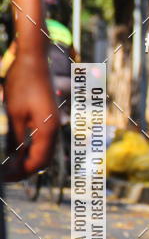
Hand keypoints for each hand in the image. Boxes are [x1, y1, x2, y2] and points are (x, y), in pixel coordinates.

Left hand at [3, 51, 58, 180]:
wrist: (33, 60)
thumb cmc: (22, 84)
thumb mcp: (14, 114)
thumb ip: (16, 138)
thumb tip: (13, 159)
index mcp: (47, 130)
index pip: (36, 162)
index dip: (20, 173)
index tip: (4, 178)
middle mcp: (54, 129)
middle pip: (43, 160)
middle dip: (25, 170)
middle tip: (6, 175)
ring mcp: (53, 123)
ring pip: (43, 151)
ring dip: (27, 160)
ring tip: (9, 165)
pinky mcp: (48, 117)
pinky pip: (41, 140)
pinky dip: (30, 149)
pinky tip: (17, 149)